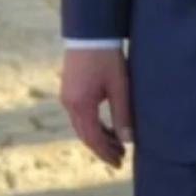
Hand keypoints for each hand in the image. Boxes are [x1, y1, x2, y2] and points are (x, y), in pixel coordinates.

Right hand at [60, 48, 132, 166]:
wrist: (90, 32)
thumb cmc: (107, 58)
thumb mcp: (119, 86)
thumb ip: (123, 114)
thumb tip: (128, 140)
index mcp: (81, 106)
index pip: (93, 139)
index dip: (106, 153)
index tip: (118, 163)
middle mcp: (69, 104)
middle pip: (85, 135)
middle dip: (102, 148)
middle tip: (119, 157)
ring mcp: (67, 97)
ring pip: (82, 125)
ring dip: (98, 136)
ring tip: (116, 143)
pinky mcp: (69, 89)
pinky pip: (79, 115)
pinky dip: (92, 124)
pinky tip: (105, 125)